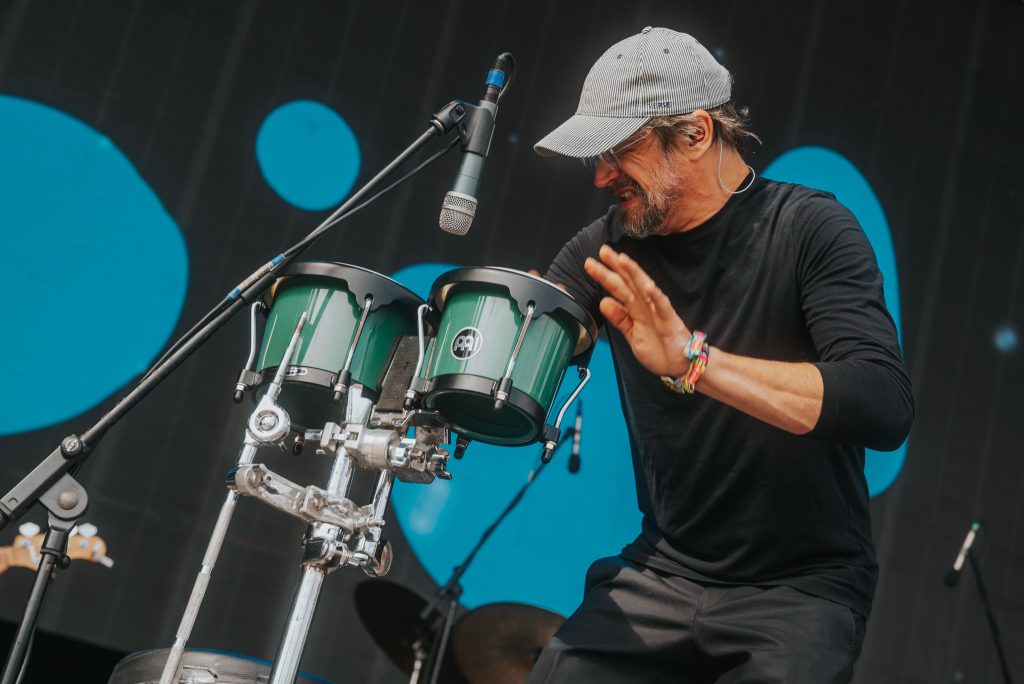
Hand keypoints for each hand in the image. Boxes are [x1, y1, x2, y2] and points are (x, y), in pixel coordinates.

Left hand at [584, 245, 691, 377]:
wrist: (680, 366)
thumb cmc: (659, 349)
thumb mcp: (632, 335)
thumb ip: (619, 319)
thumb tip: (604, 302)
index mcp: (636, 308)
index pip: (619, 287)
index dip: (606, 275)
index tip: (591, 263)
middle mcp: (646, 305)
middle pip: (629, 282)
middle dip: (616, 266)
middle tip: (603, 250)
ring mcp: (657, 311)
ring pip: (644, 287)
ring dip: (634, 273)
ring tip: (622, 260)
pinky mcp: (669, 320)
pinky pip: (662, 305)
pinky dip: (655, 295)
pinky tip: (647, 286)